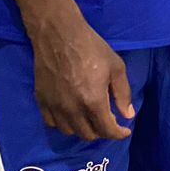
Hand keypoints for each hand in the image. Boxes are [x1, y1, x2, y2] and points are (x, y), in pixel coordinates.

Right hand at [29, 14, 133, 140]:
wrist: (59, 35)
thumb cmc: (92, 48)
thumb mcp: (116, 68)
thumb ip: (123, 94)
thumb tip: (128, 115)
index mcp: (93, 101)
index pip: (106, 130)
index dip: (118, 134)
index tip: (125, 131)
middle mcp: (72, 109)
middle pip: (88, 134)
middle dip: (102, 131)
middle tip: (109, 121)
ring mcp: (54, 106)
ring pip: (70, 131)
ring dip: (83, 129)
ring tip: (91, 118)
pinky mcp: (41, 101)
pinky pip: (52, 123)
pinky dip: (64, 123)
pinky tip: (72, 114)